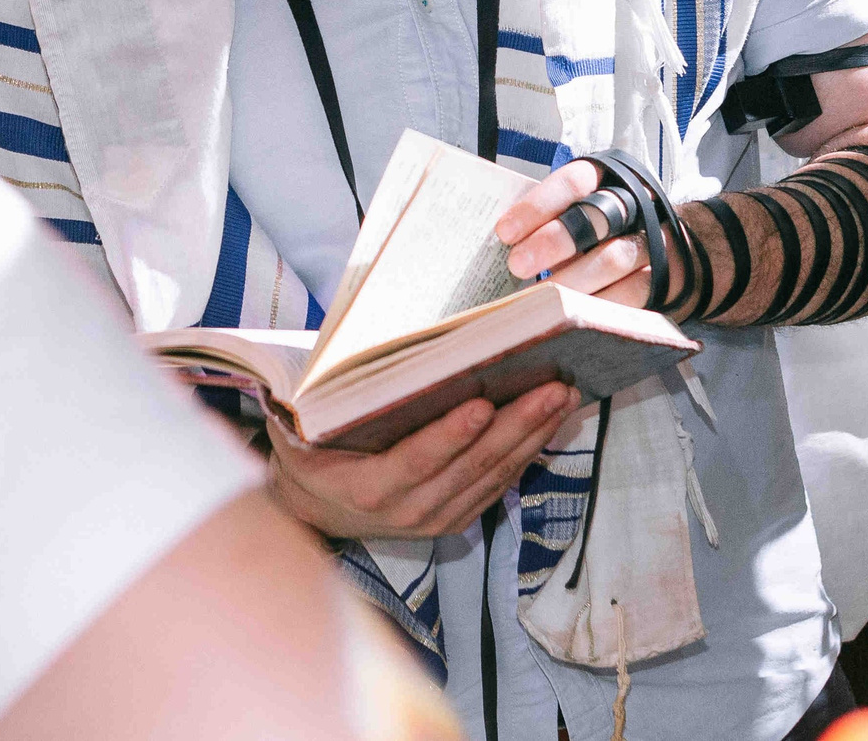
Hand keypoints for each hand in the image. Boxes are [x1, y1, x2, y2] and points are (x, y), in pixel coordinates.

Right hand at [266, 382, 578, 540]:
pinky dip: (527, 452)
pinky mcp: (456, 519)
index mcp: (368, 488)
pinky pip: (498, 485)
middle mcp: (407, 511)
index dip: (450, 436)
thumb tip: (354, 347)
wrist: (313, 509)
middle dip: (517, 424)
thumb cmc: (311, 451)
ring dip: (533, 434)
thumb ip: (327, 400)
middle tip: (553, 387)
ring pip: (493, 475)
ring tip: (563, 396)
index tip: (482, 403)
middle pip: (470, 467)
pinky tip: (551, 420)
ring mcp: (436, 520)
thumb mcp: (304, 428)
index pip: (416, 461)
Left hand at [493, 158, 652, 305]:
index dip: (537, 206)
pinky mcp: (667, 278)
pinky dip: (599, 305)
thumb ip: (548, 224)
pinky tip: (573, 314)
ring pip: (614, 258)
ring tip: (541, 297)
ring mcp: (655, 241)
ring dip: (572, 279)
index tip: (504, 233)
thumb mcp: (579, 216)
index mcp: (609, 180)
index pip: (574, 182)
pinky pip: (632, 293)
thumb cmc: (605, 234)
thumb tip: (506, 249)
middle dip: (553, 241)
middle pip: (595, 216)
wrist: (671, 252)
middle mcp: (636, 204)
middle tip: (518, 264)